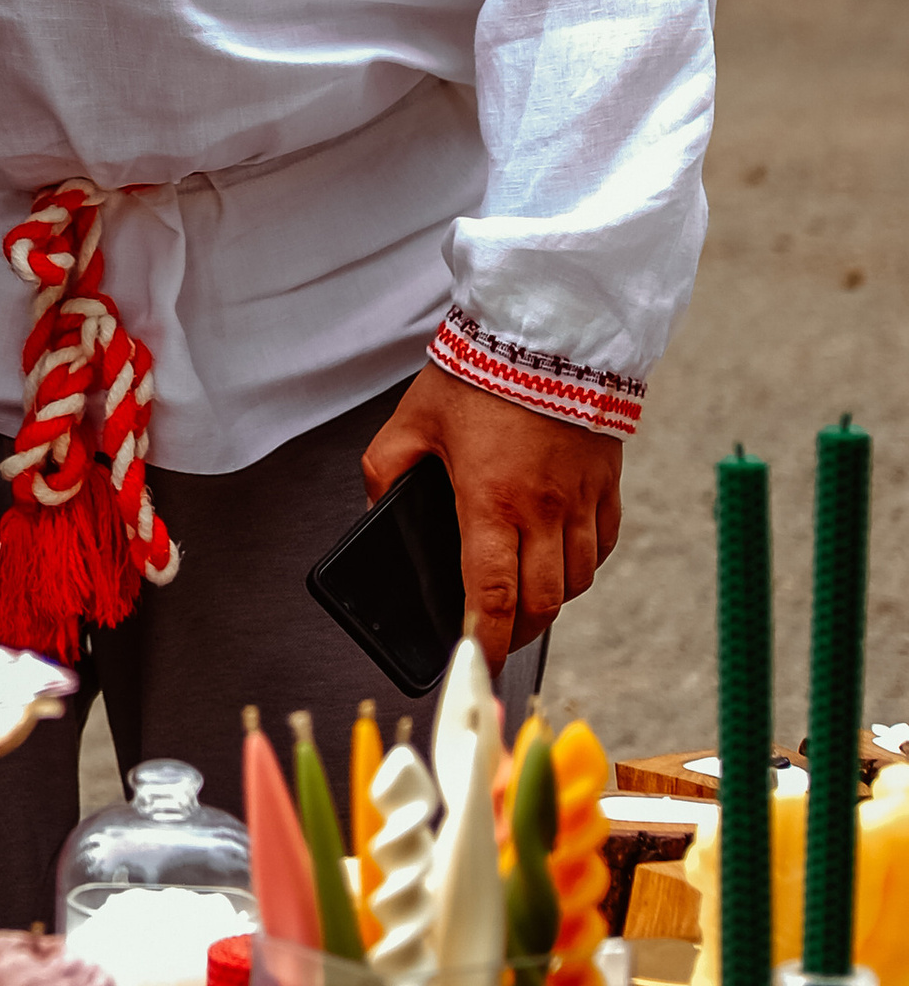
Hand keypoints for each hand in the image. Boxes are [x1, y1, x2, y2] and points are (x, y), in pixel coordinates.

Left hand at [361, 363, 622, 667]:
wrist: (545, 325)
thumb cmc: (478, 371)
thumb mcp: (412, 420)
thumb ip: (386, 471)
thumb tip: (378, 511)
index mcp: (490, 501)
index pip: (493, 598)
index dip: (487, 642)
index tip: (476, 660)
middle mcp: (543, 509)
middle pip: (542, 604)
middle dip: (520, 632)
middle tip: (500, 635)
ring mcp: (581, 498)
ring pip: (579, 580)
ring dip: (552, 599)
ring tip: (527, 596)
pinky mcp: (608, 482)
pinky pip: (605, 543)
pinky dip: (585, 562)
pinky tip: (562, 556)